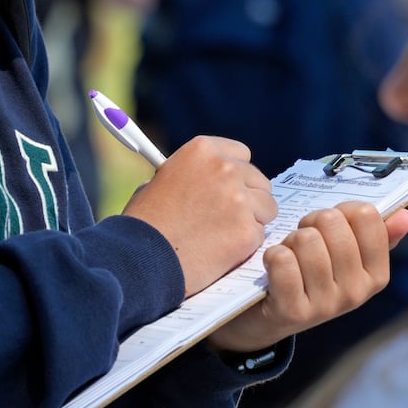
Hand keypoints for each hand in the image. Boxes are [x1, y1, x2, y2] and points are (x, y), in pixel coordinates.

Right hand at [119, 136, 275, 295]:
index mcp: (202, 150)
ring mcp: (240, 200)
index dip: (236, 173)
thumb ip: (190, 175)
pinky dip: (244, 245)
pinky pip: (259, 235)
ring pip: (266, 208)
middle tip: (228, 217)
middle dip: (248, 198)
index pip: (241, 154)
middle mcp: (225, 168)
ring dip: (251, 221)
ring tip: (222, 236)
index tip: (230, 187)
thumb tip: (204, 179)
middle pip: (258, 181)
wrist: (141, 257)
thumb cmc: (144, 223)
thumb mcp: (160, 181)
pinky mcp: (247, 231)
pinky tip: (220, 251)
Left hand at [207, 203, 407, 353]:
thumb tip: (405, 215)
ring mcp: (326, 305)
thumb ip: (376, 236)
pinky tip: (273, 268)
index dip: (342, 210)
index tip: (330, 225)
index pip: (367, 216)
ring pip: (306, 239)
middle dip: (311, 222)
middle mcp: (357, 293)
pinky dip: (272, 256)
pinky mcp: (293, 311)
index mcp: (377, 276)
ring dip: (290, 241)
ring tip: (290, 256)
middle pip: (332, 223)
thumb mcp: (345, 258)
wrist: (268, 319)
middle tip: (303, 241)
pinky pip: (282, 260)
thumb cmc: (309, 276)